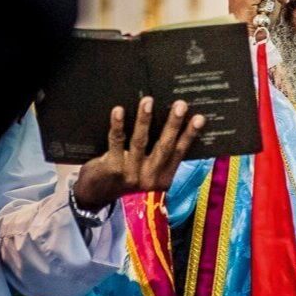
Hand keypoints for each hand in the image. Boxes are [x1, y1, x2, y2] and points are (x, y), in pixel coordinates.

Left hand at [72, 97, 204, 210]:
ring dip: (144, 120)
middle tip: (180, 105)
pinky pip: (116, 142)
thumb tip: (173, 122)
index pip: (179, 153)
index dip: (189, 135)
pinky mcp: (112, 168)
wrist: (95, 194)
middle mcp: (149, 179)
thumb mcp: (147, 172)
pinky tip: (118, 111)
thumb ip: (159, 155)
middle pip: (164, 147)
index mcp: (163, 179)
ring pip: (140, 142)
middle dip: (173, 125)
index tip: (200, 118)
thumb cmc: (126, 174)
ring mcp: (130, 174)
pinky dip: (118, 125)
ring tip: (148, 101)